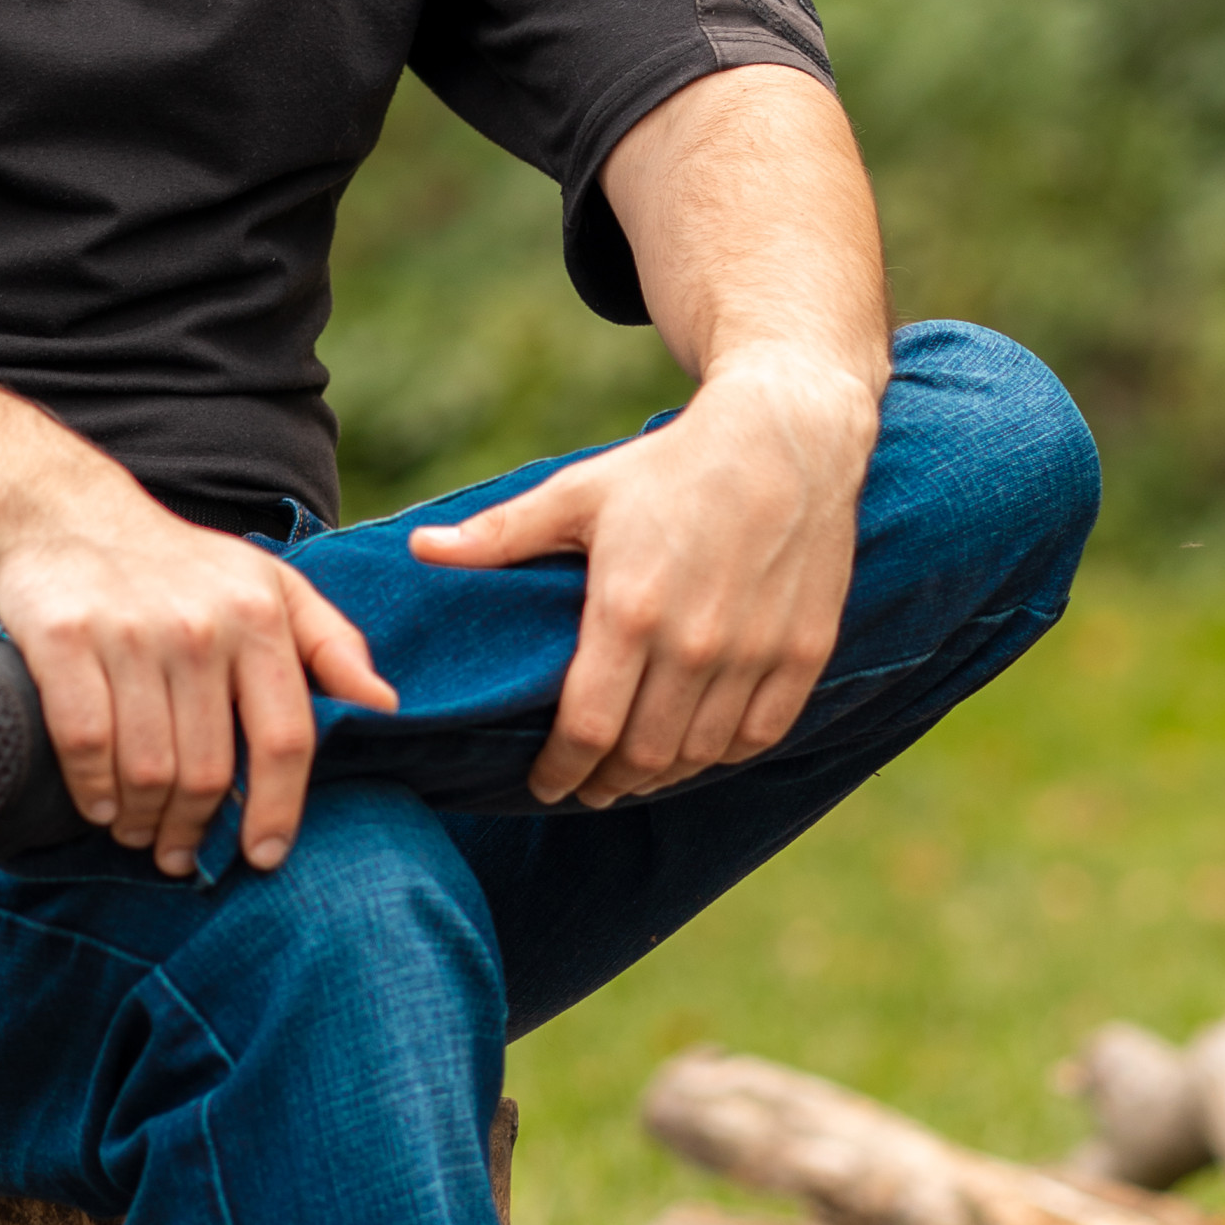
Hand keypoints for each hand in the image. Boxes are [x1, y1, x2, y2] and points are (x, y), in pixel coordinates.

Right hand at [0, 494, 395, 878]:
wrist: (75, 516)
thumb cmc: (187, 569)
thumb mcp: (274, 588)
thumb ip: (333, 646)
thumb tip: (385, 707)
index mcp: (259, 616)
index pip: (284, 739)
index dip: (278, 810)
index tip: (264, 856)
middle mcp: (199, 625)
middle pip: (209, 770)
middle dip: (195, 829)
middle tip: (182, 851)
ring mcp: (129, 631)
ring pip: (148, 769)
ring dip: (143, 821)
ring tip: (141, 832)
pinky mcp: (64, 637)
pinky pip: (86, 742)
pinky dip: (93, 789)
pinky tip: (101, 805)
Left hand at [406, 352, 871, 809]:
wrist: (786, 436)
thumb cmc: (671, 465)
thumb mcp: (578, 492)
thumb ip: (500, 535)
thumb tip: (420, 549)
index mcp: (628, 610)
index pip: (587, 730)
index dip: (560, 772)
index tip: (545, 785)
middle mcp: (694, 643)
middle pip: (642, 757)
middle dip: (605, 784)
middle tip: (586, 788)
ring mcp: (755, 652)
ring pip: (700, 755)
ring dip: (661, 777)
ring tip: (634, 774)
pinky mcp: (803, 651)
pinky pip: (759, 735)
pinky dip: (722, 754)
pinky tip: (698, 750)